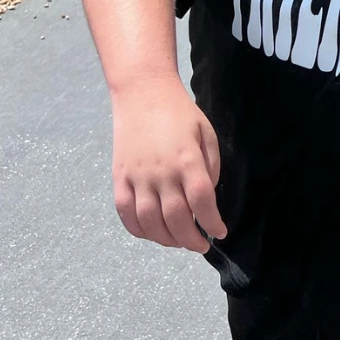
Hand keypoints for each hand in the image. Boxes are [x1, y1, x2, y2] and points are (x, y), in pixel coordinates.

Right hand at [110, 75, 226, 251]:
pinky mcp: (119, 178)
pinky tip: (153, 233)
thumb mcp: (206, 133)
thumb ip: (210, 167)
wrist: (143, 93)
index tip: (220, 232)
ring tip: (180, 242)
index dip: (212, 223)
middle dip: (192, 240)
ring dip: (167, 240)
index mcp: (187, 160)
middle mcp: (161, 172)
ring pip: (150, 222)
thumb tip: (207, 198)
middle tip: (202, 245)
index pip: (202, 202)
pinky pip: (126, 213)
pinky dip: (139, 230)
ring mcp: (137, 177)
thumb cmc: (180, 112)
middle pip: (176, 219)